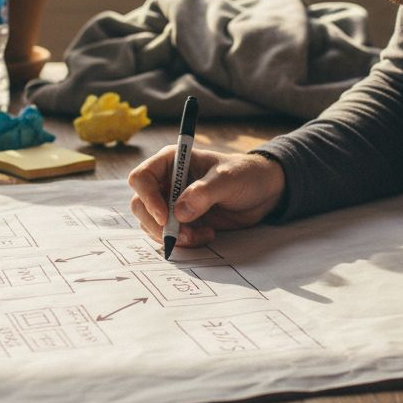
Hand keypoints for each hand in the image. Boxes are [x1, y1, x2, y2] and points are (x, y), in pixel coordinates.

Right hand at [128, 147, 284, 247]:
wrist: (262, 192)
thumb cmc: (245, 175)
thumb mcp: (228, 179)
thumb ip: (204, 192)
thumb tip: (179, 211)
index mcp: (171, 161)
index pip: (141, 178)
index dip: (148, 199)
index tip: (166, 217)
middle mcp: (166, 181)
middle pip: (140, 205)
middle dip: (157, 224)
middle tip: (182, 235)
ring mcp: (171, 203)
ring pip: (151, 224)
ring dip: (172, 235)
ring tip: (200, 235)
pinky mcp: (181, 221)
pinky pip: (168, 235)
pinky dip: (183, 241)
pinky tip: (207, 234)